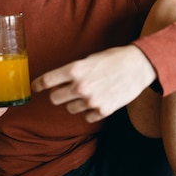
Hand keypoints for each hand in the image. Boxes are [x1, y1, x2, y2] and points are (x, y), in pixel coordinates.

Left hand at [32, 45, 155, 122]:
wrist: (139, 66)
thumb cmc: (114, 59)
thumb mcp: (90, 59)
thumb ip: (73, 71)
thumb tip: (58, 82)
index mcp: (75, 70)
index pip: (47, 81)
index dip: (39, 85)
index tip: (36, 87)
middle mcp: (80, 86)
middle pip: (55, 99)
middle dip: (59, 94)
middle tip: (66, 90)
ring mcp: (91, 100)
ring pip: (70, 108)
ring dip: (75, 102)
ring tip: (89, 93)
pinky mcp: (103, 110)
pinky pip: (86, 116)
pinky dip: (90, 110)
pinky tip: (100, 99)